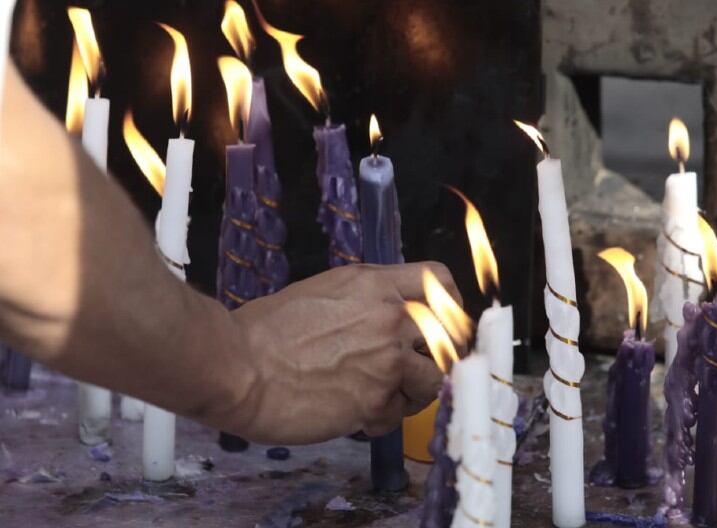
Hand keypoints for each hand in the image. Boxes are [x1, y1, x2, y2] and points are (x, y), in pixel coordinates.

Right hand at [222, 262, 458, 444]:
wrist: (237, 367)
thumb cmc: (263, 332)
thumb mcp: (321, 293)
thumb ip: (364, 302)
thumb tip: (385, 319)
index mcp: (374, 284)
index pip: (440, 282)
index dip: (448, 306)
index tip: (441, 323)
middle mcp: (389, 317)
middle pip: (449, 335)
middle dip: (435, 356)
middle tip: (412, 370)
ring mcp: (387, 359)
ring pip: (433, 380)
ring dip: (410, 393)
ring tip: (378, 396)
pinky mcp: (377, 400)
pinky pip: (399, 415)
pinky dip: (380, 420)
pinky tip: (352, 414)